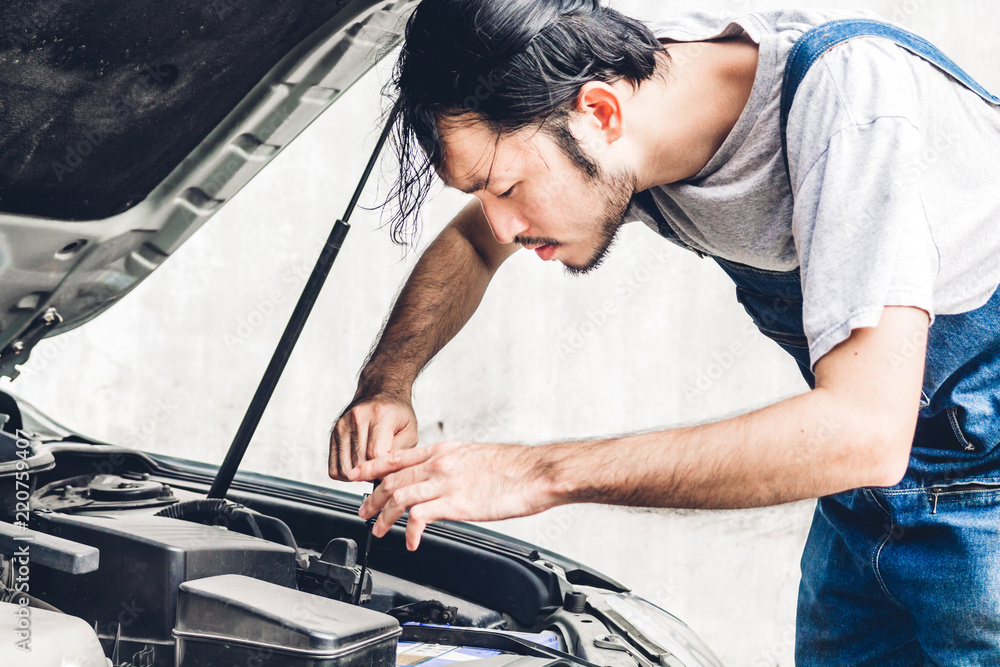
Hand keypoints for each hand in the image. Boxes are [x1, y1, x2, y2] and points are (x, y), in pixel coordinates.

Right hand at [329, 393, 417, 480]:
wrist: (381, 392)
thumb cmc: (398, 414)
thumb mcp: (410, 432)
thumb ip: (399, 454)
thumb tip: (385, 476)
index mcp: (380, 415)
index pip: (375, 454)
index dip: (383, 470)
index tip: (390, 472)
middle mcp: (358, 418)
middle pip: (359, 464)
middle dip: (372, 474)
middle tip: (382, 471)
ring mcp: (343, 425)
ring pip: (345, 469)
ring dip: (358, 476)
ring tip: (371, 468)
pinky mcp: (334, 434)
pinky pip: (334, 467)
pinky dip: (346, 474)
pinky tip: (358, 466)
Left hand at [348, 441, 557, 549]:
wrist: (536, 472)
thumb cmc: (513, 467)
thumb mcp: (474, 456)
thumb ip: (452, 465)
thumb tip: (440, 476)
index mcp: (444, 450)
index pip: (397, 456)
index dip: (372, 467)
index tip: (357, 475)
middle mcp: (440, 463)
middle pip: (392, 479)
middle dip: (372, 498)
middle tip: (363, 511)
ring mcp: (446, 482)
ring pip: (399, 497)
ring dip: (383, 516)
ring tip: (378, 530)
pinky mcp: (456, 503)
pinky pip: (421, 517)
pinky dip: (411, 532)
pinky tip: (412, 542)